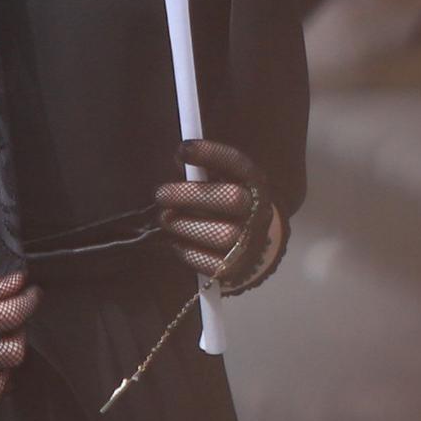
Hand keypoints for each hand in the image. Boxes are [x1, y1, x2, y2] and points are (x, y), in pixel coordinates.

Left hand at [155, 139, 283, 292]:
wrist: (254, 244)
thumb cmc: (227, 205)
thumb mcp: (223, 181)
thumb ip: (204, 171)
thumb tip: (178, 160)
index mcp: (255, 183)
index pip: (237, 164)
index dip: (210, 154)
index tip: (181, 150)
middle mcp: (259, 212)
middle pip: (233, 199)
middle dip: (191, 195)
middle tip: (161, 194)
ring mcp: (251, 244)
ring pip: (222, 235)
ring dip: (185, 226)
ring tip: (165, 219)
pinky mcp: (237, 270)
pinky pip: (212, 263)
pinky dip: (188, 252)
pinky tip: (176, 242)